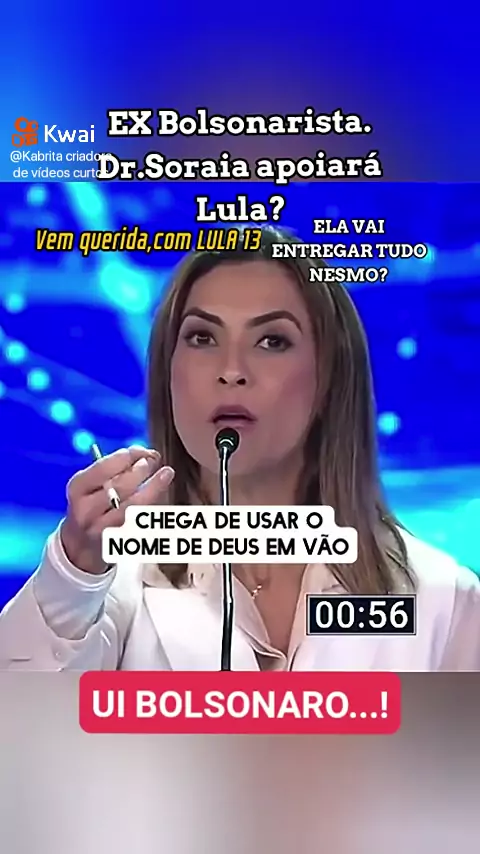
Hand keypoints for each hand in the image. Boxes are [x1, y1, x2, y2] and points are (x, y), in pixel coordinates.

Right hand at [60, 446, 174, 574]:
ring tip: (166, 473)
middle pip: (120, 486)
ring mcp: (100, 529)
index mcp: (77, 489)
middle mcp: (86, 510)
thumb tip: (144, 454)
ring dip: (153, 487)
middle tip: (154, 460)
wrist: (81, 545)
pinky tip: (161, 496)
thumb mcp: (91, 485)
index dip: (128, 457)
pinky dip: (153, 506)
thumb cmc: (93, 504)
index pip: (104, 468)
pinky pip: (140, 521)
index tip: (143, 451)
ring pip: (133, 506)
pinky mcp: (116, 542)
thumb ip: (113, 468)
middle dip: (141, 470)